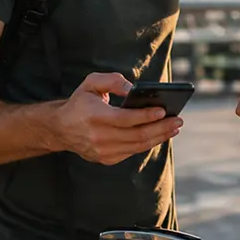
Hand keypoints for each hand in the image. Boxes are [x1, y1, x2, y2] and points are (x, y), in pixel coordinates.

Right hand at [56, 73, 182, 164]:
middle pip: (137, 135)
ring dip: (159, 137)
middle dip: (161, 128)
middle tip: (178, 120)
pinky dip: (148, 143)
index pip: (126, 119)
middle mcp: (99, 137)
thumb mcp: (91, 83)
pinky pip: (133, 151)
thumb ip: (113, 80)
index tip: (163, 111)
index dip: (146, 116)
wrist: (60, 128)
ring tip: (174, 128)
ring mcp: (103, 151)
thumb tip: (134, 89)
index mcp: (94, 117)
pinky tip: (159, 135)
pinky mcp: (107, 159)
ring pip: (138, 146)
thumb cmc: (80, 102)